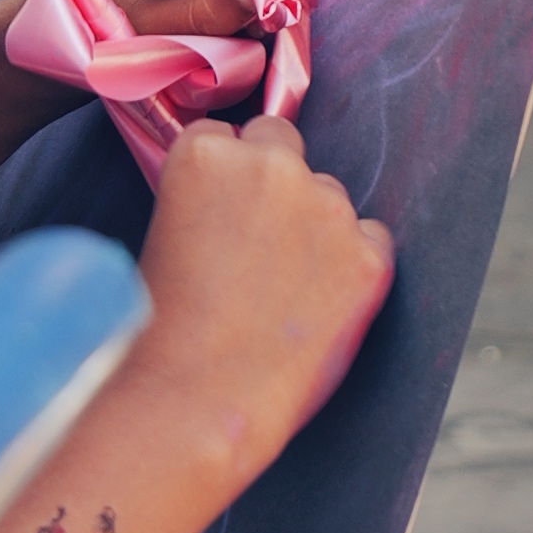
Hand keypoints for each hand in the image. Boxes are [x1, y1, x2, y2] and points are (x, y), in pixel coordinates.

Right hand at [130, 116, 393, 470]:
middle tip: (255, 241)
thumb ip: (203, 197)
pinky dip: (353, 263)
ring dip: (313, 223)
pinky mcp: (368, 255)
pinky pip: (371, 240)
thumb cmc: (164, 333)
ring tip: (280, 288)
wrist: (199, 398)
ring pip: (328, 192)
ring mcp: (327, 208)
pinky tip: (317, 303)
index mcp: (206, 156)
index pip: (224, 134)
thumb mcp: (162, 236)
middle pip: (281, 139)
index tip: (219, 212)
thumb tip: (234, 201)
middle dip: (271, 178)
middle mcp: (271, 166)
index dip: (221, 177)